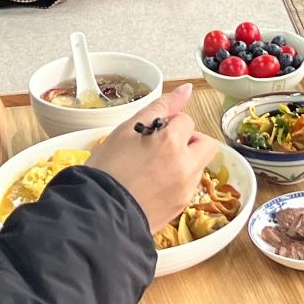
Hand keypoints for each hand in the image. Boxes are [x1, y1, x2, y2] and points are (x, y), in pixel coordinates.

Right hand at [86, 86, 212, 233]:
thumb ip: (160, 107)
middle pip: (206, 143)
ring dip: (186, 161)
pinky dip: (178, 181)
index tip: (151, 133)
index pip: (185, 120)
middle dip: (190, 140)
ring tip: (155, 167)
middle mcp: (185, 165)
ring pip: (199, 165)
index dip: (168, 123)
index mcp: (172, 142)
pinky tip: (155, 184)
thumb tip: (186, 90)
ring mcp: (185, 188)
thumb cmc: (106, 170)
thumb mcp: (126, 130)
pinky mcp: (181, 207)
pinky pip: (189, 186)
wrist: (97, 214)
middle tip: (164, 146)